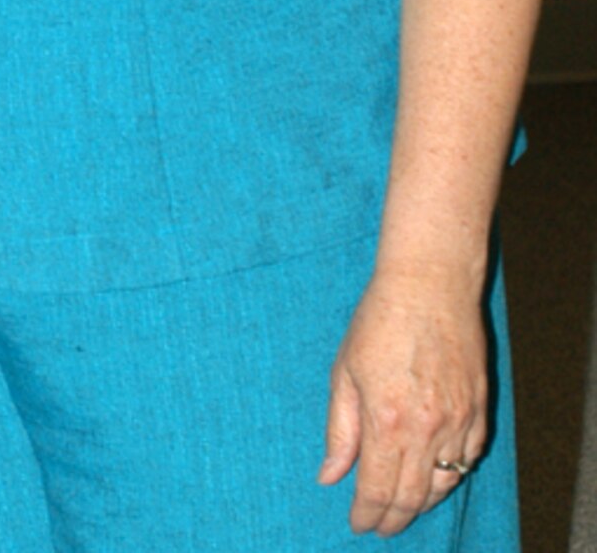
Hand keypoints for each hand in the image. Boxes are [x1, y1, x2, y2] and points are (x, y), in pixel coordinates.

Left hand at [318, 266, 489, 534]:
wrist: (430, 285)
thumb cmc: (378, 321)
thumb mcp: (344, 371)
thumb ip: (339, 429)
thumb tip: (330, 475)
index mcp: (387, 420)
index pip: (378, 489)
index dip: (367, 513)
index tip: (357, 524)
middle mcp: (427, 429)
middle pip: (413, 496)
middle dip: (394, 518)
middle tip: (379, 526)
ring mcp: (458, 423)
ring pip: (444, 484)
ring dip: (422, 503)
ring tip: (403, 509)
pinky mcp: (479, 411)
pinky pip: (467, 461)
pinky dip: (450, 478)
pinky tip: (435, 479)